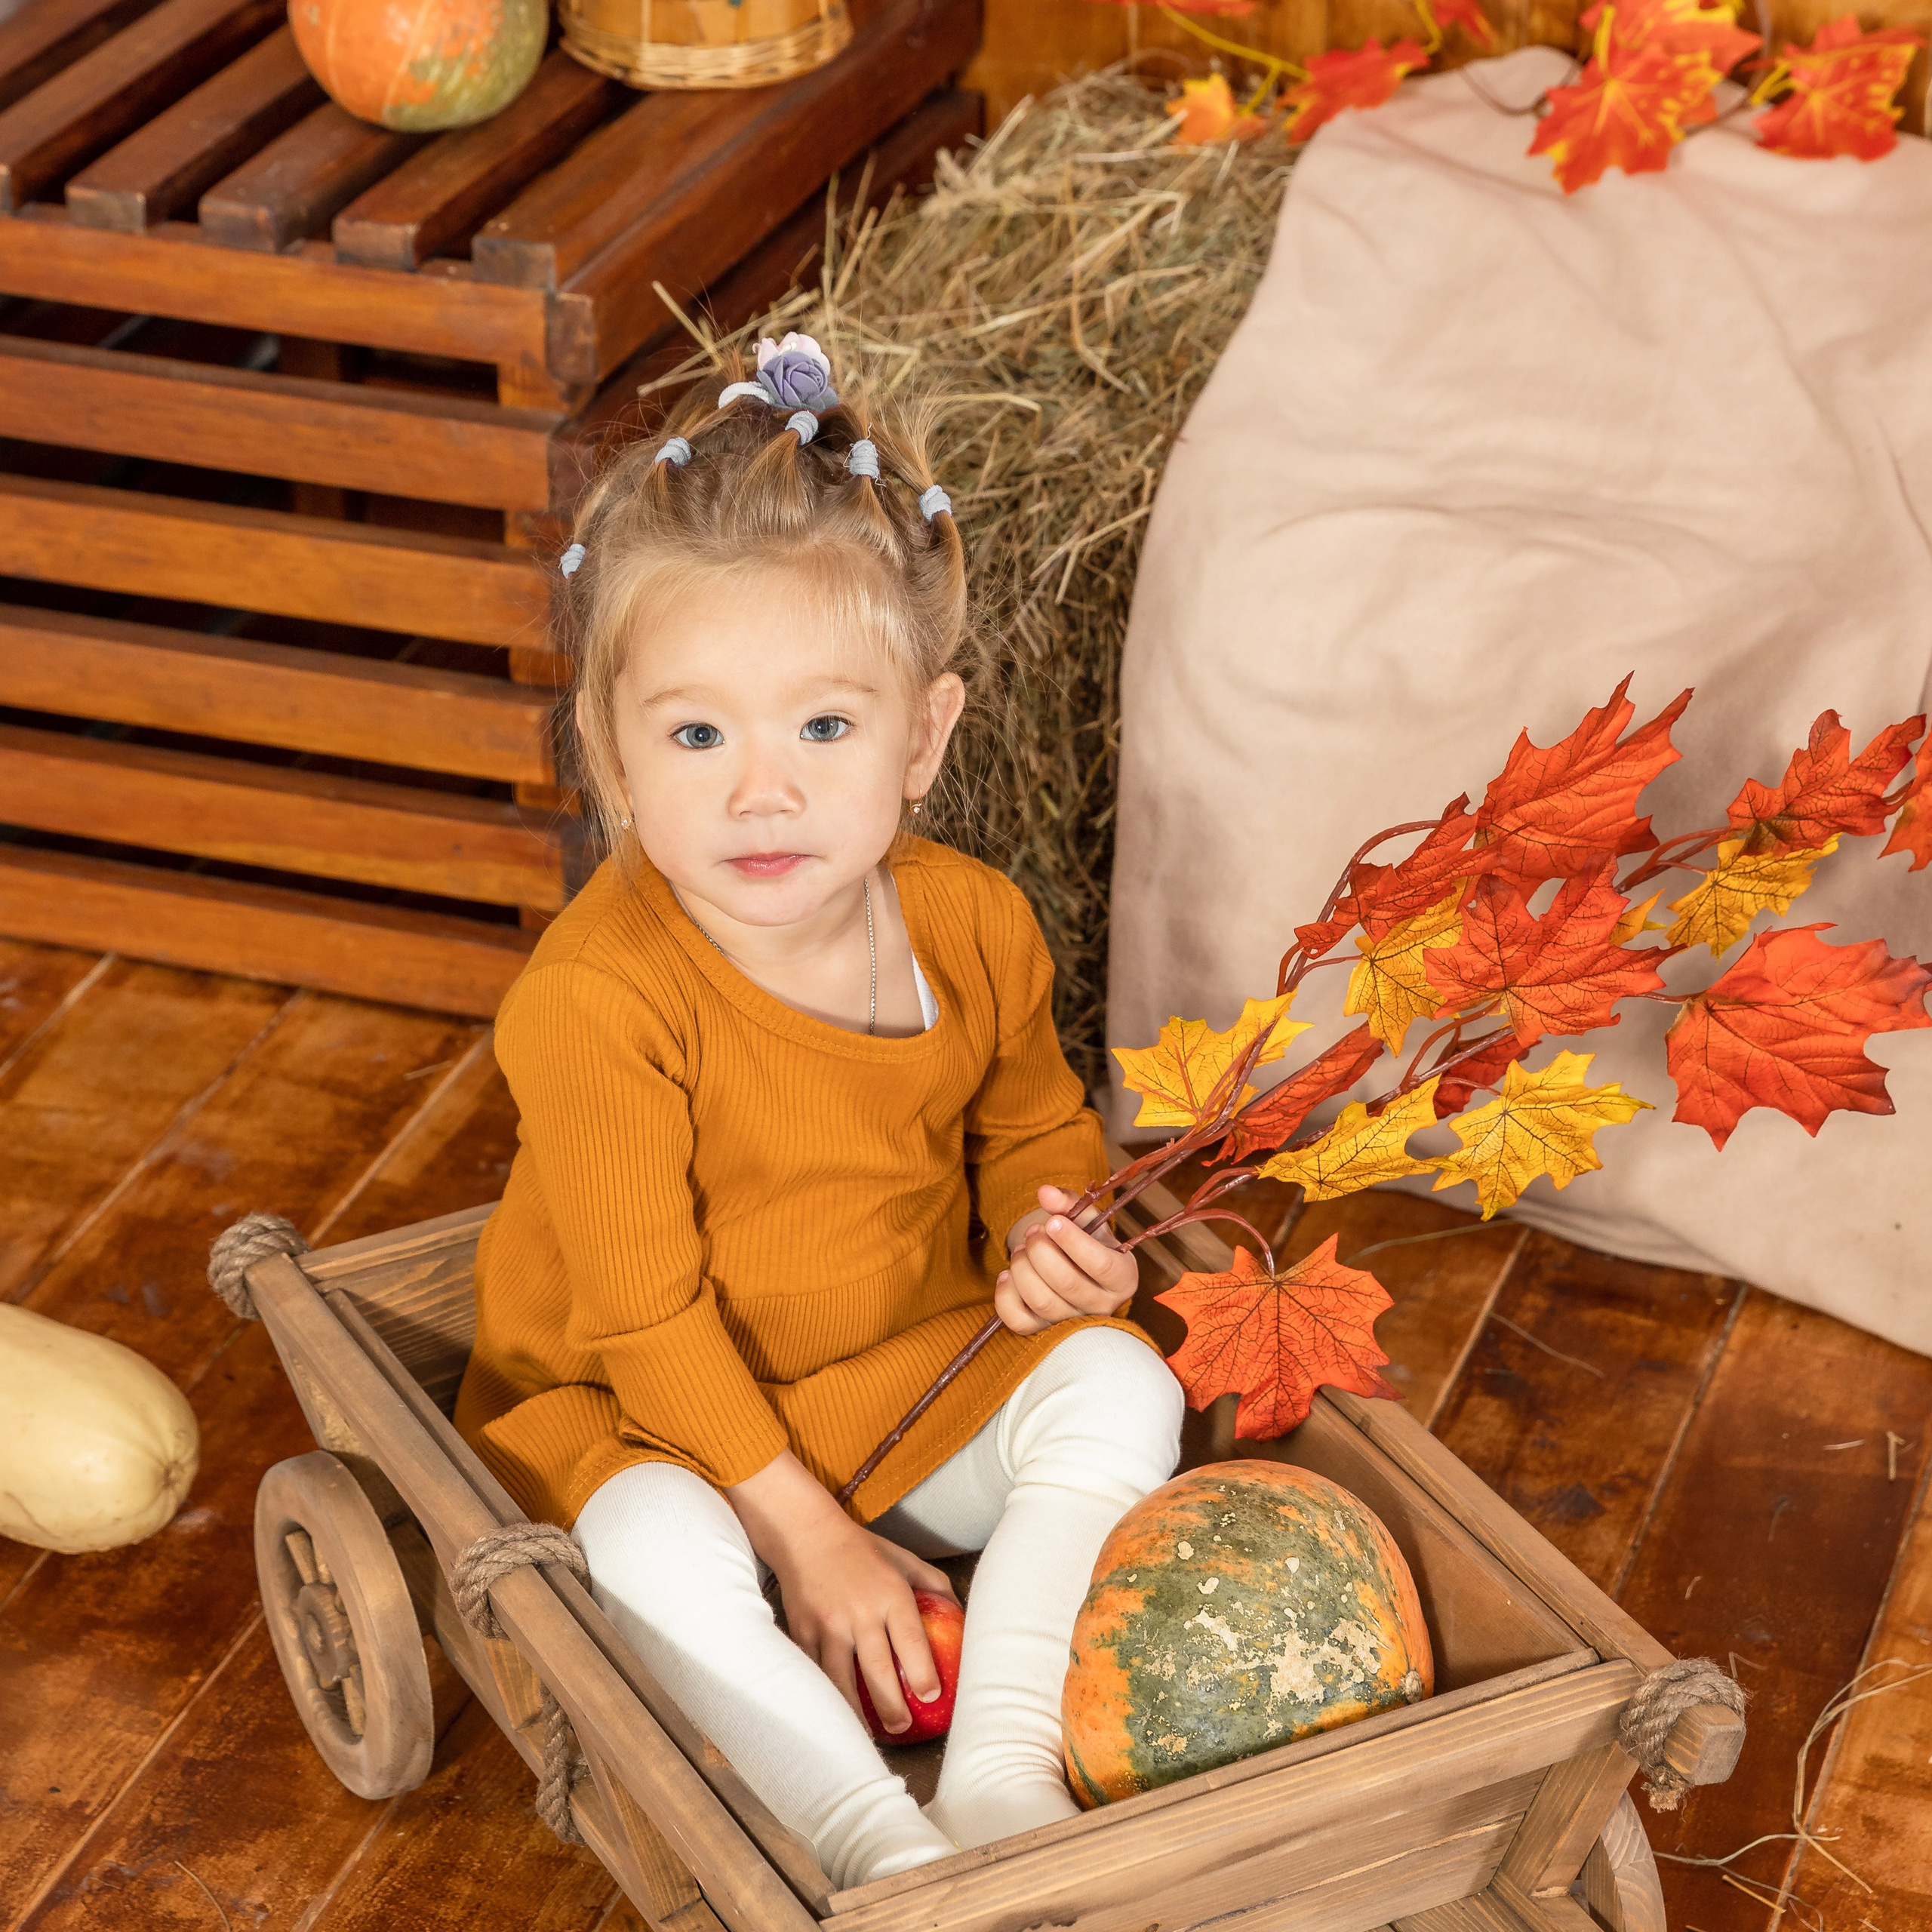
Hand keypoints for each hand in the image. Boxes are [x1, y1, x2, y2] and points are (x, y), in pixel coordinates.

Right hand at [724, 1451, 956, 1733]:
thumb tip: (961, 1614)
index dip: (922, 1671)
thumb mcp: (903, 1558)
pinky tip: (838, 1713)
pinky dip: (828, 1695)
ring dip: (857, 1712)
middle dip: (891, 1705)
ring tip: (872, 1734)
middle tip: (903, 1728)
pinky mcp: (803, 1633)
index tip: (932, 1694)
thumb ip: (933, 1584)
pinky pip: (817, 1672)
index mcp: (889, 1594)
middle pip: (877, 1670)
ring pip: (842, 1680)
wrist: (806, 1535)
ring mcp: (828, 1625)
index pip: (910, 1640)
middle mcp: (859, 1612)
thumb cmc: (862, 1549)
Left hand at [996, 1183, 1139, 1336]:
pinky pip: (1019, 1322)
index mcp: (1123, 1277)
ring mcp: (1072, 1323)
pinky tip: (1008, 1274)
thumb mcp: (1086, 1220)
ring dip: (1023, 1268)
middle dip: (1041, 1251)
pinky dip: (1006, 1295)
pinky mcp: (1044, 1333)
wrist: (1076, 1270)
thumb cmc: (1086, 1243)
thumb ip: (1069, 1203)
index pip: (1101, 1265)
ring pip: (1042, 1301)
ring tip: (1022, 1250)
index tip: (1053, 1222)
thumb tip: (1045, 1192)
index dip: (1074, 1242)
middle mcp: (1102, 1306)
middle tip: (1034, 1232)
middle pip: (1067, 1283)